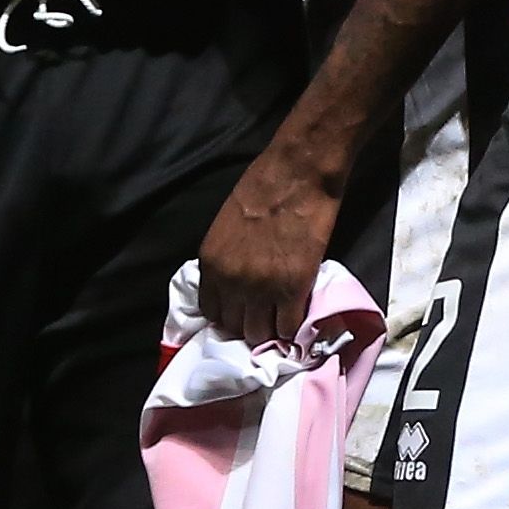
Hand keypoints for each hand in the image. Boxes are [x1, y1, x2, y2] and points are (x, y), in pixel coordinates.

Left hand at [195, 141, 343, 348]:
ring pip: (259, 333)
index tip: (241, 311)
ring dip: (270, 329)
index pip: (210, 311)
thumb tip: (234, 285)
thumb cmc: (261, 189)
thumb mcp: (226, 228)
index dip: (228, 314)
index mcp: (211, 263)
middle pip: (233, 326)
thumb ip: (226, 260)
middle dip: (248, 324)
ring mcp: (262, 289)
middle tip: (264, 317)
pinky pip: (288, 327)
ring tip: (281, 318)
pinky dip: (293, 327)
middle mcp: (231, 282)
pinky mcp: (293, 290)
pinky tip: (297, 315)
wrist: (297, 174)